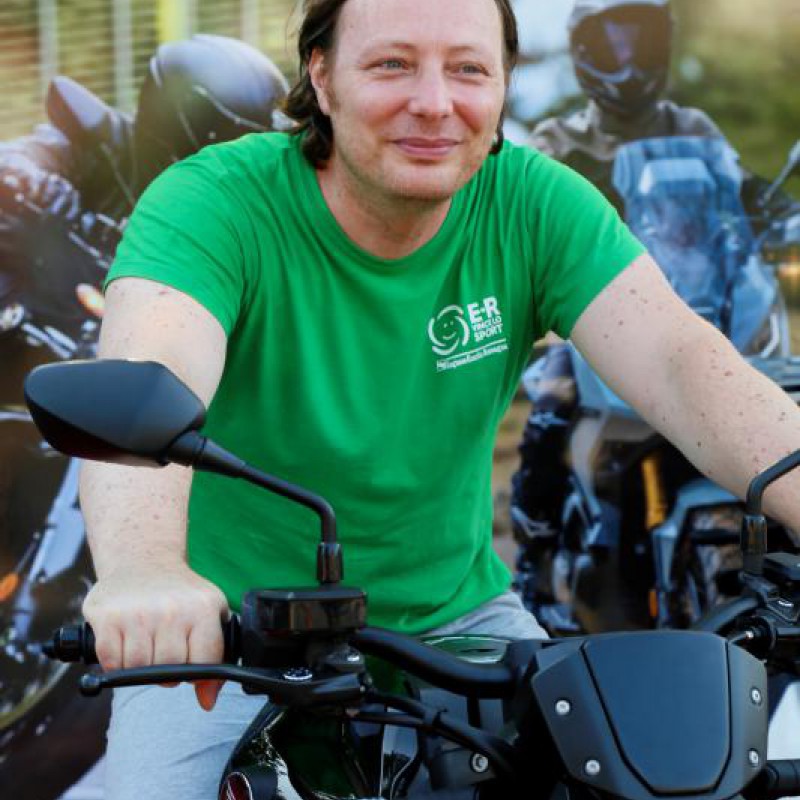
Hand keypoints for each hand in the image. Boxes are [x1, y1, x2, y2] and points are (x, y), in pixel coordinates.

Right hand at [82, 561, 228, 709]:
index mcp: (203, 608)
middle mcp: (171, 609)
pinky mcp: (107, 616)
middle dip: (168, 673)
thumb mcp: (210, 612)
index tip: (192, 671)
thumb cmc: (181, 594)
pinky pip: (111, 661)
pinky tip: (125, 645)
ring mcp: (138, 612)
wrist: (144, 561)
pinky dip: (116, 663)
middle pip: (169, 670)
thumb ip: (215, 655)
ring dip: (140, 669)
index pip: (205, 662)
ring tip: (147, 648)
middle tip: (165, 657)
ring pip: (138, 669)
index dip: (199, 676)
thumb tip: (207, 701)